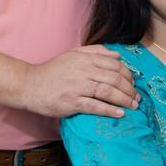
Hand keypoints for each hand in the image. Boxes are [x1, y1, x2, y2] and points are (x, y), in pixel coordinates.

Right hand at [19, 45, 139, 118]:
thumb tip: (117, 55)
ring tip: (133, 106)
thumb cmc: (52, 71)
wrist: (29, 85)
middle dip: (130, 89)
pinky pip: (95, 106)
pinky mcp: (71, 102)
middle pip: (115, 78)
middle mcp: (83, 70)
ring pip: (108, 91)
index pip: (115, 65)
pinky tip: (120, 114)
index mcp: (85, 59)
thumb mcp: (73, 54)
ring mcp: (77, 86)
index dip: (128, 75)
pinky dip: (110, 110)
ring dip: (124, 100)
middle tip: (137, 98)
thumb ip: (95, 52)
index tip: (133, 84)